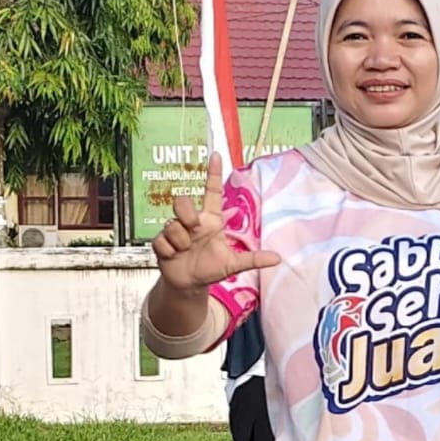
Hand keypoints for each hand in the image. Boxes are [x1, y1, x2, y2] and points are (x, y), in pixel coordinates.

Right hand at [151, 153, 279, 292]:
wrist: (190, 285)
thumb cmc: (211, 268)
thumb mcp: (233, 265)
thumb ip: (253, 259)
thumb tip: (278, 258)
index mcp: (210, 221)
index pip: (211, 192)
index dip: (213, 173)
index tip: (216, 155)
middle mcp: (192, 222)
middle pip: (182, 202)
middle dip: (186, 214)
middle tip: (193, 229)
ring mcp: (175, 231)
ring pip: (172, 225)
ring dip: (180, 241)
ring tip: (185, 251)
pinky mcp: (161, 243)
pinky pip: (161, 240)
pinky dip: (169, 251)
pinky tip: (174, 256)